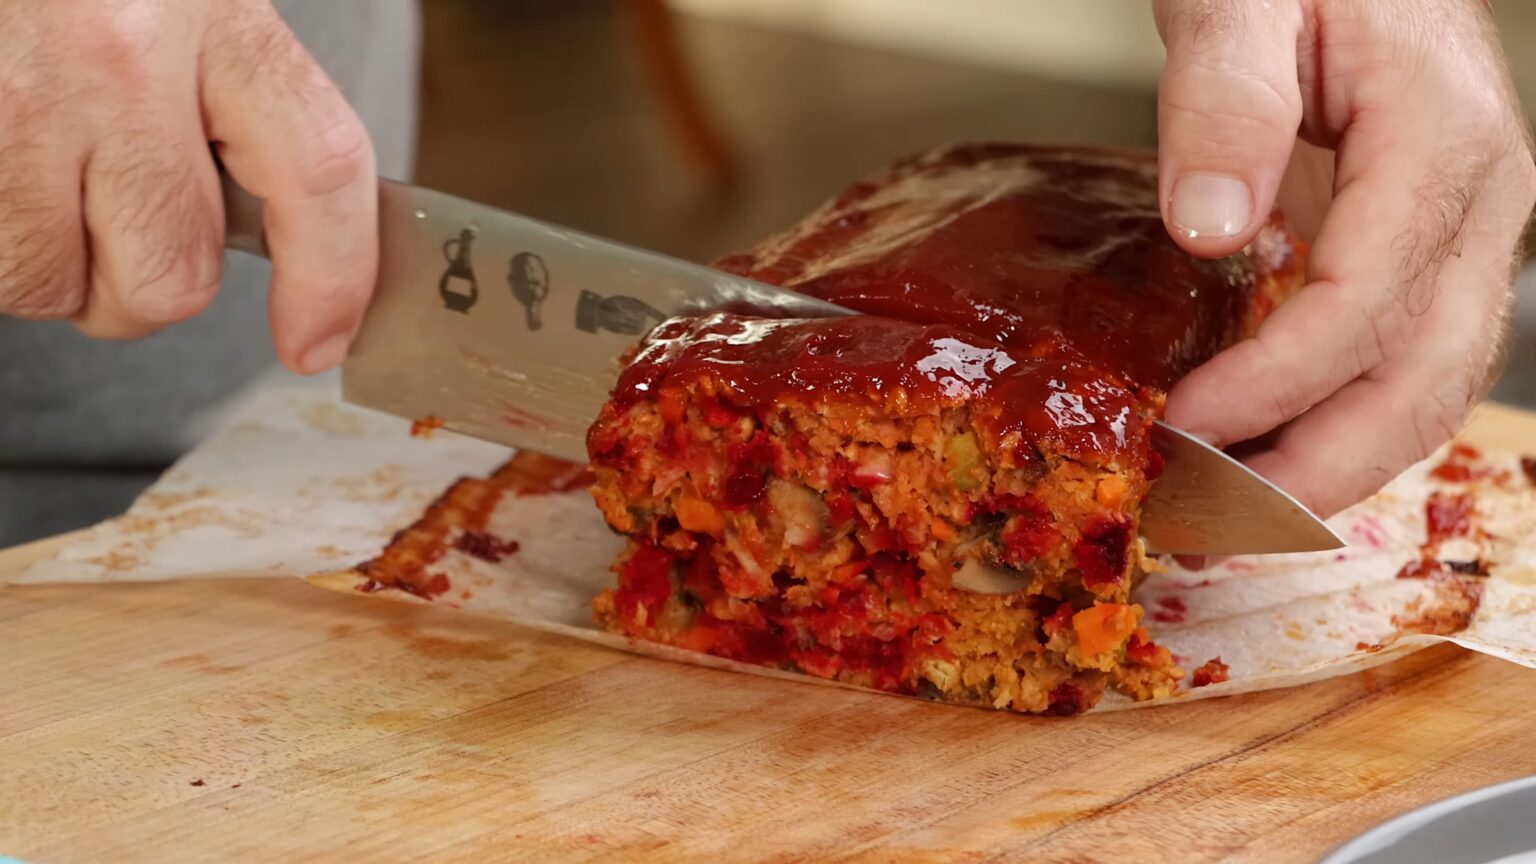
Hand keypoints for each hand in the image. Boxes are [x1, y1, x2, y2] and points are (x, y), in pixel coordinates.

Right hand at [0, 0, 376, 373]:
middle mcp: (117, 56)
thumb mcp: (195, 8)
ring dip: (52, 264)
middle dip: (147, 283)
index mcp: (214, 14)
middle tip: (120, 215)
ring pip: (54, 284)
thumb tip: (302, 256)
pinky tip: (5, 165)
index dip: (332, 279)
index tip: (316, 344)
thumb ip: (247, 112)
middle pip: (171, 275)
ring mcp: (13, 97)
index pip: (318, 172)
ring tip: (39, 174)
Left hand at [1153, 0, 1535, 515]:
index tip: (1184, 427)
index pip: (1368, 302)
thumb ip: (1224, 102)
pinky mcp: (1427, 253)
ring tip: (1224, 516)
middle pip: (1422, 379)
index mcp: (1443, 140)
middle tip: (1204, 520)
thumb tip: (1212, 228)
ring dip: (1329, 469)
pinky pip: (1403, 364)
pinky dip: (1339, 426)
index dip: (1276, 383)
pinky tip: (1262, 456)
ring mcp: (1464, 234)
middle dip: (1315, 469)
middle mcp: (1478, 202)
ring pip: (1426, 390)